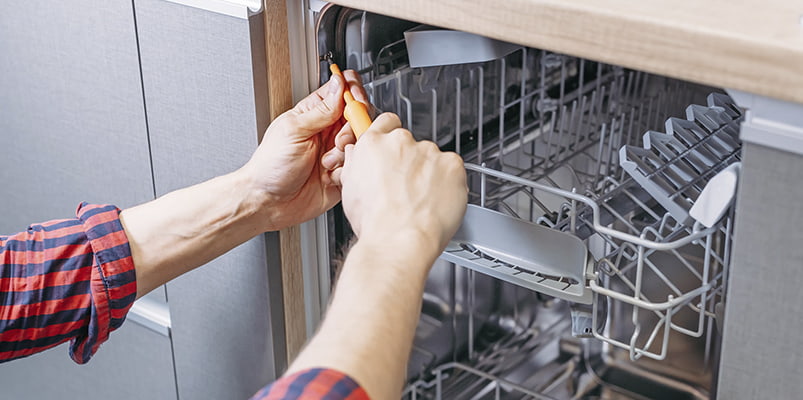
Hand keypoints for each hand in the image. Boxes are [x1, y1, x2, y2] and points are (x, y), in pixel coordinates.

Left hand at [239, 70, 367, 230]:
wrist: (270, 202)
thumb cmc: (271, 166)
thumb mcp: (294, 130)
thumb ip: (321, 109)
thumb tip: (340, 84)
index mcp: (314, 113)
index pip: (343, 90)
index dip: (353, 93)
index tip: (354, 103)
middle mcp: (328, 131)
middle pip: (359, 116)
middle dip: (352, 128)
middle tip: (337, 140)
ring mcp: (337, 152)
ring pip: (361, 142)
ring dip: (346, 153)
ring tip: (327, 162)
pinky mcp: (343, 173)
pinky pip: (358, 166)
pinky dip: (346, 171)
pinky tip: (329, 176)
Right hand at [339, 113, 467, 261]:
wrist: (400, 241)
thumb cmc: (376, 223)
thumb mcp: (350, 190)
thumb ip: (357, 164)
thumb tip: (359, 156)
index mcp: (374, 144)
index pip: (387, 122)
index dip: (391, 136)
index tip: (394, 149)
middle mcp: (401, 142)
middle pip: (410, 144)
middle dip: (411, 162)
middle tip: (406, 188)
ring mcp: (429, 152)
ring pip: (432, 158)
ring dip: (430, 173)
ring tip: (421, 201)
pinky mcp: (452, 164)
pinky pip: (452, 169)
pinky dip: (449, 182)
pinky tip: (437, 200)